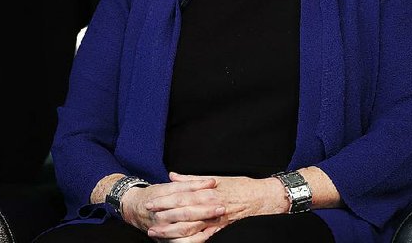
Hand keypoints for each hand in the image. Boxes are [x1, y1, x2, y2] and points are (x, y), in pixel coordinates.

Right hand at [119, 177, 224, 239]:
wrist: (134, 209)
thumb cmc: (155, 195)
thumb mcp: (169, 186)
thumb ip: (189, 183)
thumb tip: (210, 181)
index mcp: (162, 196)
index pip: (183, 192)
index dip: (199, 188)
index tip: (215, 184)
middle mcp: (161, 213)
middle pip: (186, 212)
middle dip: (205, 210)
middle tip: (221, 207)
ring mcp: (162, 228)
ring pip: (185, 229)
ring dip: (203, 225)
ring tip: (218, 221)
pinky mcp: (165, 239)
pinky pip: (183, 242)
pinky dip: (198, 238)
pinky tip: (209, 233)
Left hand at [142, 172, 287, 240]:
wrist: (263, 197)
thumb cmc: (240, 186)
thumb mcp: (216, 178)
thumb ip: (192, 179)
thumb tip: (173, 175)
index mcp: (206, 190)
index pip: (180, 195)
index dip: (164, 200)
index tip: (150, 202)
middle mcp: (209, 204)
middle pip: (181, 212)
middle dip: (163, 216)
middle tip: (148, 219)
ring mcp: (215, 219)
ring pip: (189, 227)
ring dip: (171, 231)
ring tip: (156, 233)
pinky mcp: (221, 229)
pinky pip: (203, 238)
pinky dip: (190, 242)